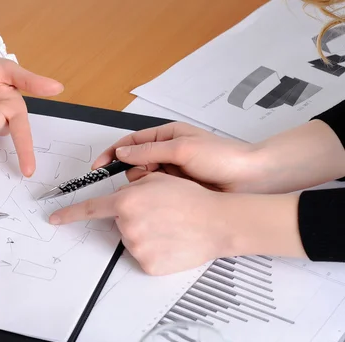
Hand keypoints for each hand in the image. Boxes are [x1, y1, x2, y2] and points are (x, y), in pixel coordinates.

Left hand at [49, 172, 228, 274]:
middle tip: (160, 215)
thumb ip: (133, 187)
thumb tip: (123, 196)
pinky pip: (143, 256)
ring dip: (145, 235)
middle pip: (119, 224)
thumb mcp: (159, 180)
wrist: (217, 222)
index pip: (90, 209)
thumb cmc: (192, 199)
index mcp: (126, 201)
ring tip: (170, 228)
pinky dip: (154, 250)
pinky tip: (171, 242)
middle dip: (133, 218)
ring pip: (131, 240)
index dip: (69, 214)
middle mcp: (127, 225)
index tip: (54, 219)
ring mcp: (137, 247)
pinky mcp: (148, 264)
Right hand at [94, 120, 344, 193]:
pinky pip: (156, 193)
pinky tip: (170, 197)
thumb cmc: (222, 157)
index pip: (129, 143)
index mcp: (165, 136)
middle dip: (136, 172)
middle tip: (152, 177)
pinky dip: (157, 195)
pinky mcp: (176, 190)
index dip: (112, 154)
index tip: (99, 167)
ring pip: (143, 180)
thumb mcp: (183, 149)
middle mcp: (165, 152)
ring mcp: (170, 172)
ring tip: (169, 186)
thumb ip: (150, 150)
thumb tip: (122, 153)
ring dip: (148, 185)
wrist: (251, 178)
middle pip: (133, 163)